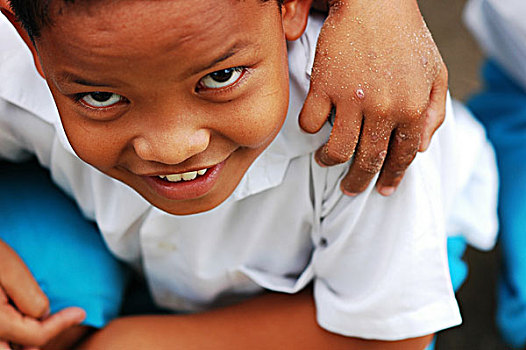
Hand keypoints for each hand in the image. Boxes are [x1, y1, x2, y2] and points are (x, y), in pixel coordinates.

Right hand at [0, 240, 84, 348]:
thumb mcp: (11, 271)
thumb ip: (30, 298)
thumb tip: (43, 315)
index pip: (37, 337)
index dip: (62, 324)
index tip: (79, 312)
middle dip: (36, 342)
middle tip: (55, 325)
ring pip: (4, 347)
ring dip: (21, 342)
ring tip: (39, 325)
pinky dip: (10, 337)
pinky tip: (19, 320)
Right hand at [300, 0, 447, 195]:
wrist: (375, 2)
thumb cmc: (406, 36)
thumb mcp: (436, 72)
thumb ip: (435, 112)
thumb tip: (421, 148)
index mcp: (414, 108)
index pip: (402, 156)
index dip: (392, 178)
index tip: (383, 190)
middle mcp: (384, 109)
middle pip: (367, 162)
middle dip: (357, 182)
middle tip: (350, 189)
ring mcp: (352, 99)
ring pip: (336, 151)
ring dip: (328, 161)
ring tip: (325, 160)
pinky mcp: (324, 86)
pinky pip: (310, 123)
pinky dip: (309, 129)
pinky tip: (313, 125)